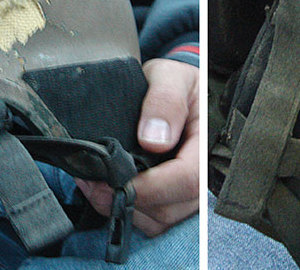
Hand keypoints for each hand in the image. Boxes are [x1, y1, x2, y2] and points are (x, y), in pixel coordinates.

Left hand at [76, 59, 198, 236]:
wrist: (173, 91)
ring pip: (160, 220)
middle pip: (172, 207)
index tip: (115, 177)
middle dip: (129, 199)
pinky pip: (153, 223)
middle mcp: (204, 174)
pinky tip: (104, 190)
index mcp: (207, 143)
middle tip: (91, 179)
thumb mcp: (169, 76)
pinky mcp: (174, 201)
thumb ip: (164, 100)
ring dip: (123, 208)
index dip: (151, 186)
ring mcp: (190, 193)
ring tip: (93, 183)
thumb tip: (153, 140)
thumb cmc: (173, 83)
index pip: (189, 179)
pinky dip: (126, 212)